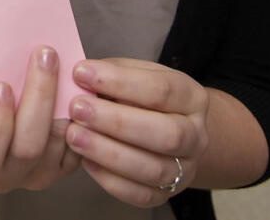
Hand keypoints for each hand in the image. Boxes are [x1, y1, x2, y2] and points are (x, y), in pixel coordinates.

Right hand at [0, 47, 79, 193]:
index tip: (1, 86)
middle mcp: (4, 176)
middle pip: (28, 146)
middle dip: (39, 97)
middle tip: (43, 57)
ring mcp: (36, 175)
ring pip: (57, 141)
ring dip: (63, 99)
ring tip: (63, 62)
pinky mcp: (62, 167)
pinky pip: (77, 142)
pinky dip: (79, 112)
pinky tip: (76, 81)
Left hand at [65, 59, 209, 207]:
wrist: (167, 129)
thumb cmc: (141, 96)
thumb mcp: (134, 74)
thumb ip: (110, 74)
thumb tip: (78, 76)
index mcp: (191, 98)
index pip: (161, 90)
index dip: (120, 81)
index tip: (81, 73)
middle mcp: (195, 135)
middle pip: (165, 134)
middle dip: (116, 121)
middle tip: (77, 109)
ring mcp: (185, 169)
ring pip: (153, 168)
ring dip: (108, 152)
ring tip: (74, 135)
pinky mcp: (166, 193)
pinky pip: (141, 195)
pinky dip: (110, 179)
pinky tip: (85, 161)